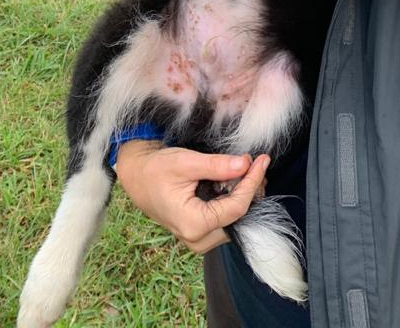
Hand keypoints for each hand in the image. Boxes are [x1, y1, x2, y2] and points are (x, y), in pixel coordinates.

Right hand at [115, 141, 269, 254]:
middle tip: (256, 164)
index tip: (262, 160)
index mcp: (193, 225)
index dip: (252, 182)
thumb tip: (246, 164)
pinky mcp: (200, 233)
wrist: (137, 177)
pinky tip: (234, 181)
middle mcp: (197, 239)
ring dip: (243, 196)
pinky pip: (225, 220)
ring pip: (234, 221)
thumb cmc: (157, 169)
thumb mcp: (186, 162)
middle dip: (250, 190)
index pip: (237, 208)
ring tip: (247, 170)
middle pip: (239, 218)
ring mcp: (199, 240)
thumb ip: (217, 165)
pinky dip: (233, 201)